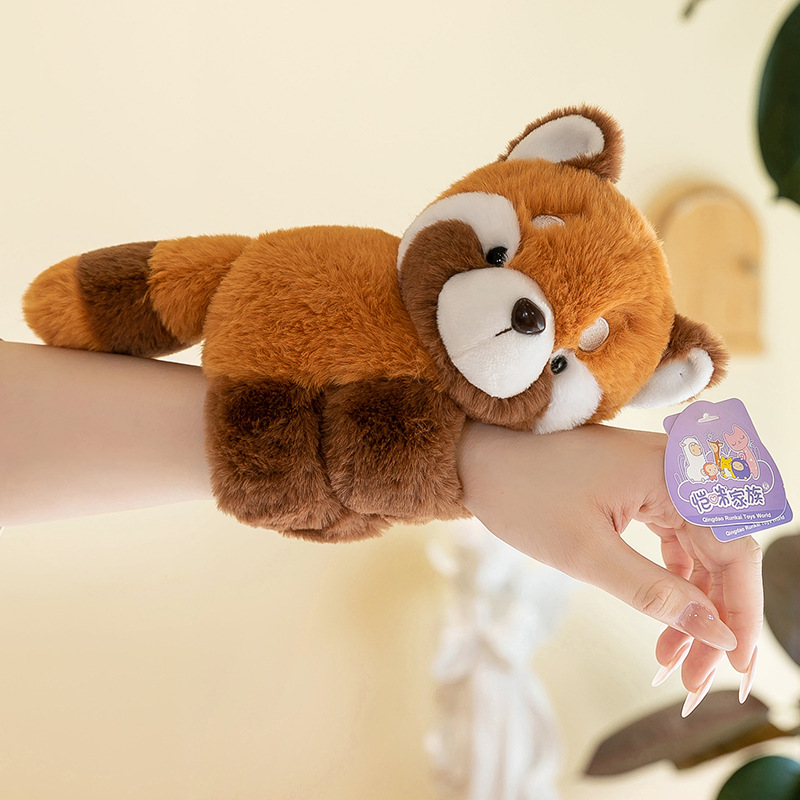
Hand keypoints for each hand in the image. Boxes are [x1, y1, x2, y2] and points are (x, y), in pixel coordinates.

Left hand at [456, 421, 762, 712]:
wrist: (480, 456)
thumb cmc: (523, 494)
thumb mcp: (586, 554)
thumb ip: (654, 592)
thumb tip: (716, 635)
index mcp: (673, 474)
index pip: (735, 550)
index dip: (741, 613)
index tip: (735, 667)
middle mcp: (678, 468)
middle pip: (723, 553)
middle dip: (714, 618)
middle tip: (696, 678)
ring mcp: (661, 476)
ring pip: (700, 550)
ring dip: (693, 604)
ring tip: (674, 657)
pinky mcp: (643, 486)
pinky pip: (676, 537)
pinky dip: (672, 579)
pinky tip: (665, 617)